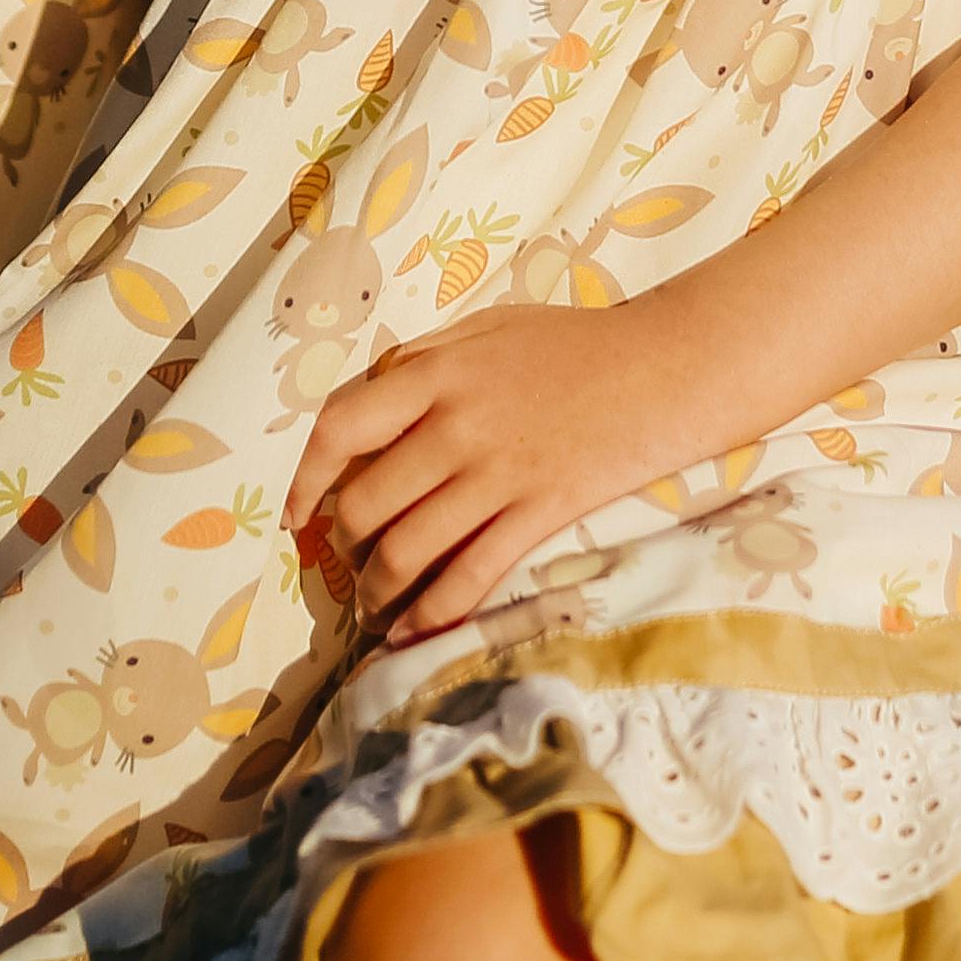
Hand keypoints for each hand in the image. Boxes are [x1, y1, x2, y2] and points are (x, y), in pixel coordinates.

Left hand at [291, 301, 722, 642]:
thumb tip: (374, 398)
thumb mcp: (489, 326)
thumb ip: (427, 360)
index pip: (340, 428)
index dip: (304, 478)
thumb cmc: (577, 343)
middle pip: (366, 505)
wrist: (663, 369)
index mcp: (436, 374)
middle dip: (346, 545)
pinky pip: (468, 579)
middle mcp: (454, 429)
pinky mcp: (536, 517)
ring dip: (378, 591)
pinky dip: (432, 616)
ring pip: (406, 552)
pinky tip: (415, 634)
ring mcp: (496, 477)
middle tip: (349, 560)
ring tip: (374, 609)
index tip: (297, 513)